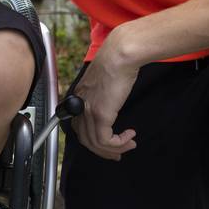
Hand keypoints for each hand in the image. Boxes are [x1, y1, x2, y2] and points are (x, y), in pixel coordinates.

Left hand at [72, 38, 140, 160]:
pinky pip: (105, 140)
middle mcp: (80, 106)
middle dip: (102, 151)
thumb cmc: (116, 62)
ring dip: (114, 149)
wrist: (120, 55)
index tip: (107, 145)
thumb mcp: (105, 82)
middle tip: (118, 153)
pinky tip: (129, 136)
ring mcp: (89, 111)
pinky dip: (118, 143)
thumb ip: (102, 95)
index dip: (92, 140)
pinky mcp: (100, 114)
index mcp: (79, 98)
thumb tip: (110, 104)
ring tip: (129, 145)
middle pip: (85, 139)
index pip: (79, 127)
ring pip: (95, 143)